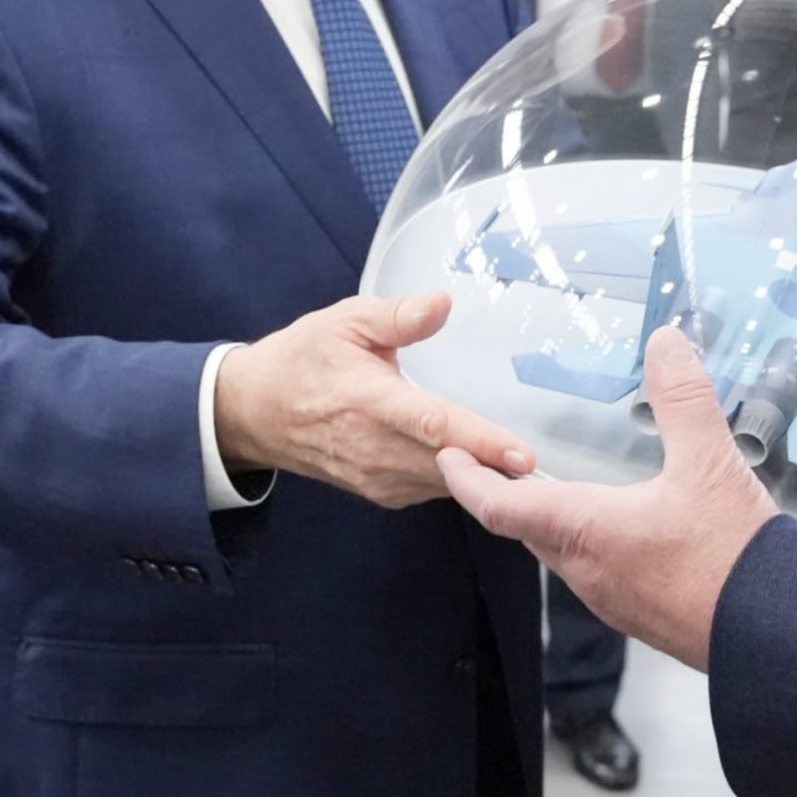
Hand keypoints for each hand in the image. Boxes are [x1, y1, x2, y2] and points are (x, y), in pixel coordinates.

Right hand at [214, 291, 534, 507]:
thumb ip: (397, 317)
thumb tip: (441, 304)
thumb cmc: (302, 360)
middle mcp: (375, 449)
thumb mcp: (345, 321)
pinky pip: (429, 490)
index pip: (435, 426)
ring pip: (442, 483)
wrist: (253, 412)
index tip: (521, 454)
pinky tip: (479, 463)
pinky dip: (455, 479)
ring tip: (518, 464)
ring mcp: (376, 477)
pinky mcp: (378, 492)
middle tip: (543, 464)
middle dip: (496, 467)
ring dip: (479, 476)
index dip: (481, 442)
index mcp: (370, 402)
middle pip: (448, 465)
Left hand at [440, 323, 775, 668]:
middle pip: (525, 531)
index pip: (500, 507)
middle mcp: (588, 571)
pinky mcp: (641, 615)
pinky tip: (618, 531)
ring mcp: (612, 599)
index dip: (469, 480)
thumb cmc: (735, 555)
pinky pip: (594, 575)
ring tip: (551, 491)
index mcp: (587, 531)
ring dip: (547, 522)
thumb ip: (683, 398)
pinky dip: (586, 545)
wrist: (775, 630)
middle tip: (493, 467)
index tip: (447, 457)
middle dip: (504, 497)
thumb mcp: (710, 461)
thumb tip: (665, 343)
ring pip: (560, 555)